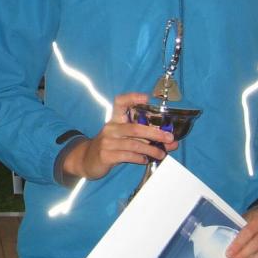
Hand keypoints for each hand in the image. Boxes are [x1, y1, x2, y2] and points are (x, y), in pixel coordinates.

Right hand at [62, 92, 177, 179]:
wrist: (87, 160)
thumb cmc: (111, 145)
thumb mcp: (123, 137)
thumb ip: (145, 137)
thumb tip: (171, 142)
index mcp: (115, 119)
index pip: (120, 102)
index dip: (132, 97)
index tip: (146, 97)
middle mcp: (111, 128)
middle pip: (135, 128)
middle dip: (154, 133)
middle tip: (169, 138)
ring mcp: (107, 142)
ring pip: (134, 144)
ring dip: (151, 150)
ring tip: (161, 154)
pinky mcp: (106, 155)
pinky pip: (127, 156)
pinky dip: (139, 158)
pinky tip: (145, 160)